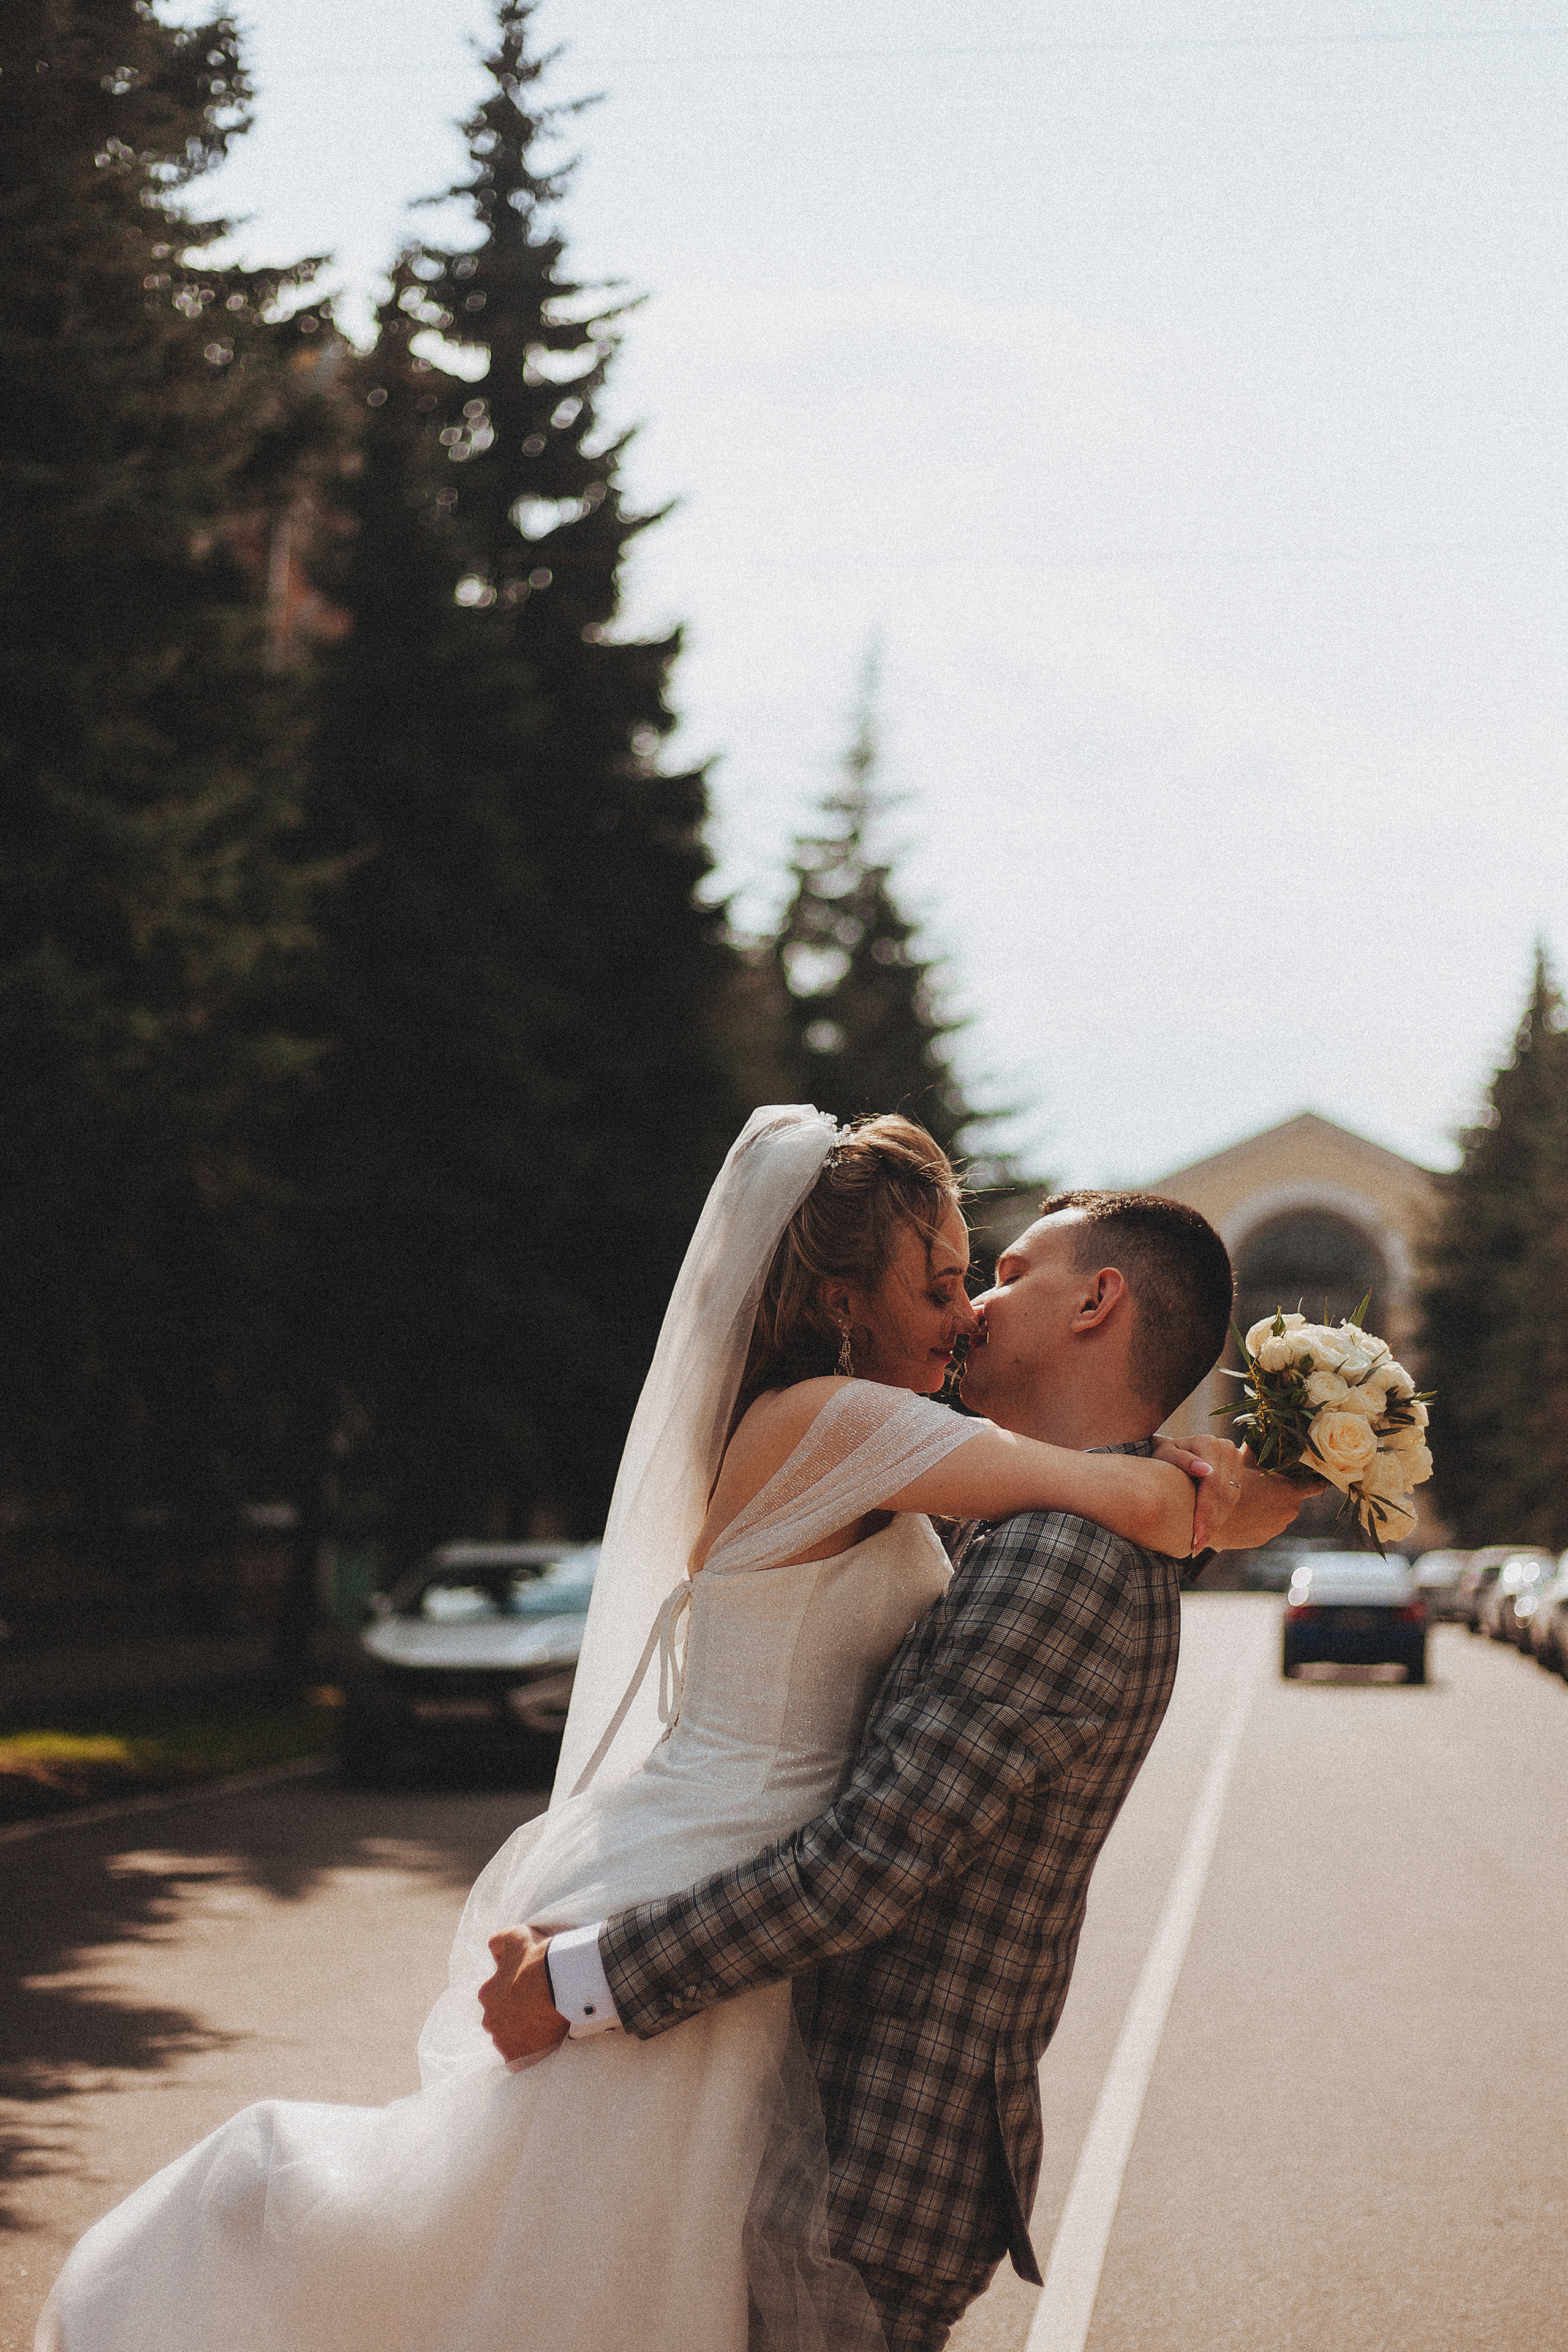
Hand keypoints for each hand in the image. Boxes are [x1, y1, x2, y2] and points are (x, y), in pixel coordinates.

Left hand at [479, 1927, 568, 2061]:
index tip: (530, 1990)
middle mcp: (489, 2020)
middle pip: (500, 2021)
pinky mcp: (518, 2057)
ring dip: (521, 2035)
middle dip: (514, 2016)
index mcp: (486, 1994)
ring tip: (543, 2025)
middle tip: (537, 2008)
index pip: (495, 1997)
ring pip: (509, 2040)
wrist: (563, 1981)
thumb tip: (494, 1953)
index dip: (513, 1993)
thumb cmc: (538, 1957)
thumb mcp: (513, 1936)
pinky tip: (540, 2045)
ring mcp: (503, 2041)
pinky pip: (518, 2062)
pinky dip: (527, 2056)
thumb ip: (497, 1942)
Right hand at [1183, 1438, 1321, 1551]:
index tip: (1319, 1473)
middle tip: (1263, 1481)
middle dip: (1282, 1489)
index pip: (1317, 1485)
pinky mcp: (1262, 1539)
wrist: (1204, 1514)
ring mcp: (1275, 1528)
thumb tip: (1260, 1435)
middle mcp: (1289, 1512)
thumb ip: (1258, 1451)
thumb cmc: (1225, 1482)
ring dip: (1269, 1505)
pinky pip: (1265, 1525)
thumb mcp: (1243, 1460)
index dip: (1318, 1478)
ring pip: (1277, 1512)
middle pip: (1292, 1497)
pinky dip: (1257, 1518)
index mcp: (1290, 1491)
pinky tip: (1241, 1511)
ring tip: (1248, 1497)